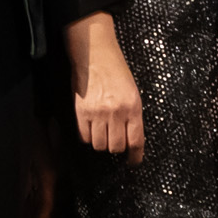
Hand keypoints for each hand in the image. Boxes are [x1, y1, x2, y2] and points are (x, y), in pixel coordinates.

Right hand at [68, 14, 145, 156]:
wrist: (95, 56)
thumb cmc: (116, 72)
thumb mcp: (133, 93)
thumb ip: (132, 116)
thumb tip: (130, 139)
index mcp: (133, 108)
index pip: (136, 141)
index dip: (135, 156)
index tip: (133, 162)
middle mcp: (116, 112)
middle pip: (116, 147)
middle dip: (116, 147)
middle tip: (114, 139)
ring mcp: (98, 113)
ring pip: (99, 145)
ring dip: (101, 142)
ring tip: (101, 131)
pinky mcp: (81, 112)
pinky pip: (84, 136)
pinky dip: (87, 136)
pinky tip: (90, 127)